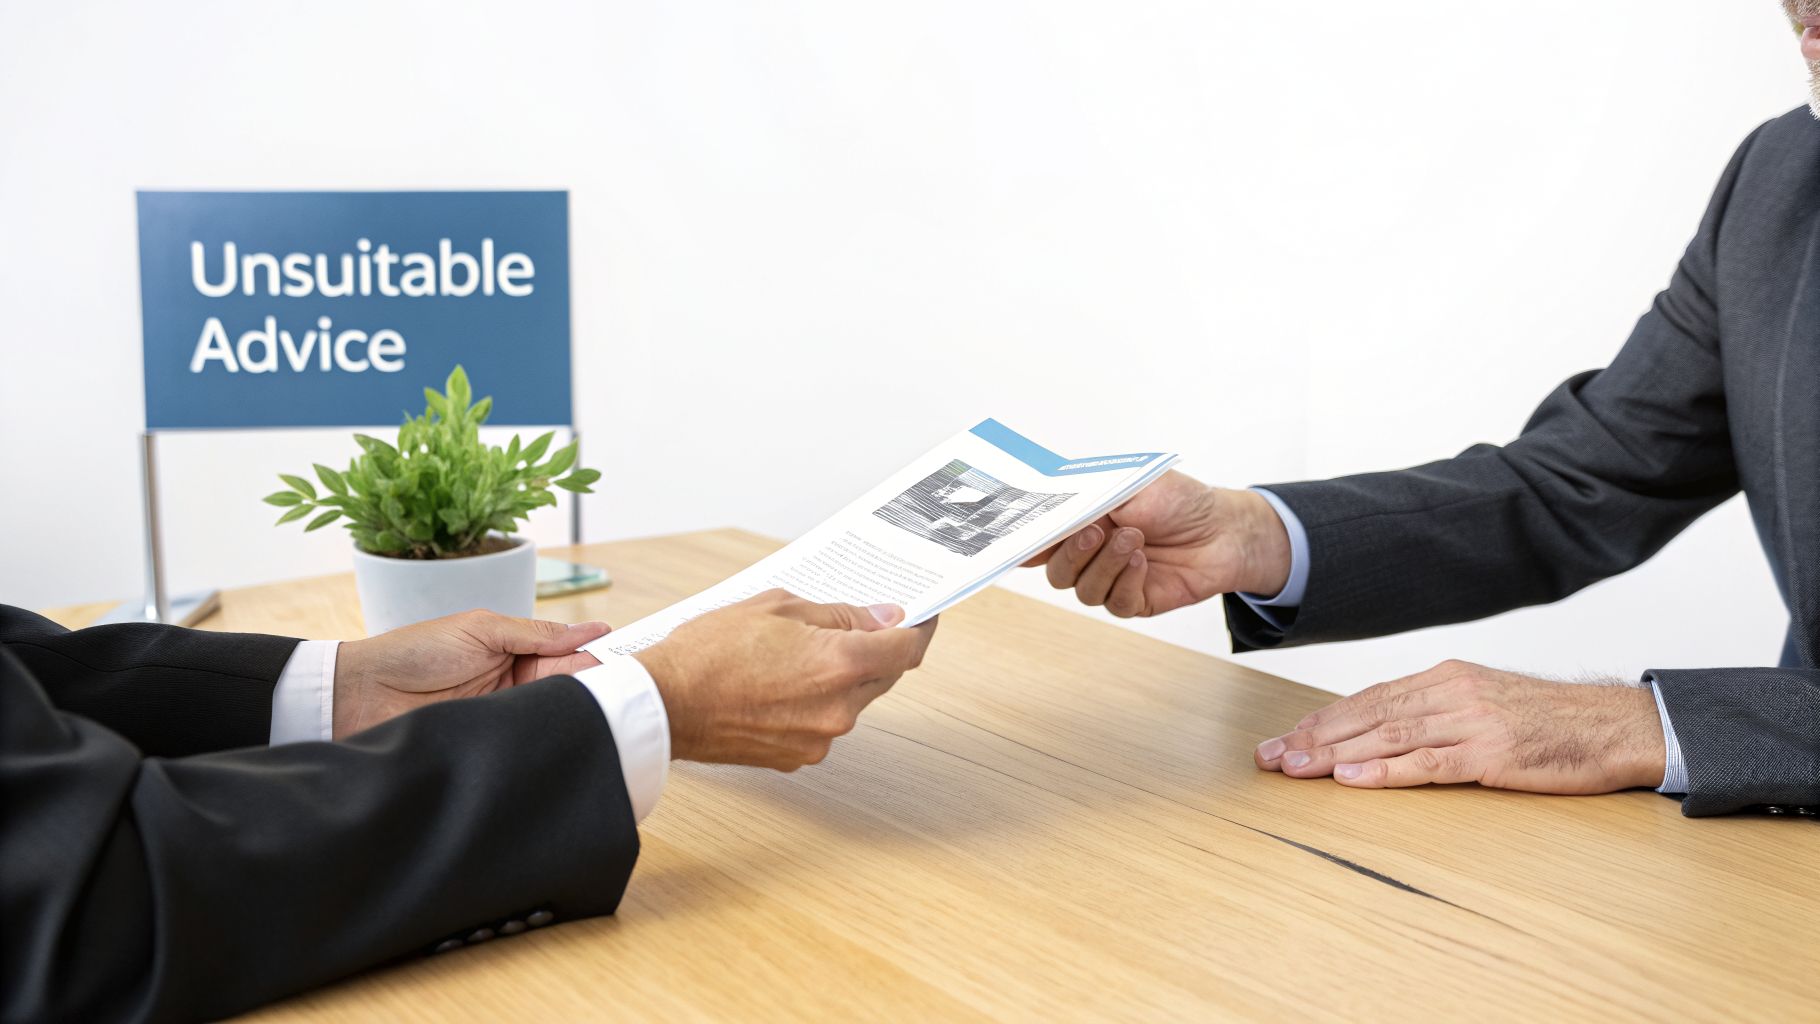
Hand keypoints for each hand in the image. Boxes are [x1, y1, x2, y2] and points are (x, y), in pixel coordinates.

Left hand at [334, 610, 610, 737]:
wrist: (358, 696)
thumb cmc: (414, 653)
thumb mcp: (480, 629)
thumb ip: (536, 633)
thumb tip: (592, 628)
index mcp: (516, 649)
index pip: (571, 653)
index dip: (599, 657)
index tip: (629, 662)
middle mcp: (515, 683)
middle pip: (569, 687)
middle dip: (594, 688)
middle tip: (623, 693)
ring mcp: (504, 715)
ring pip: (551, 715)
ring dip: (570, 714)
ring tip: (600, 716)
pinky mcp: (490, 745)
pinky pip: (525, 742)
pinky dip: (543, 739)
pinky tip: (565, 739)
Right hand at [633, 588, 937, 769]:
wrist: (665, 705)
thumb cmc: (711, 651)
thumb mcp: (779, 607)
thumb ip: (838, 614)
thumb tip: (880, 619)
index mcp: (842, 663)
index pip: (908, 648)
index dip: (920, 628)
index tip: (921, 616)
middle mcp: (840, 708)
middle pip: (883, 676)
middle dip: (876, 650)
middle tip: (856, 624)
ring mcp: (820, 738)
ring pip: (853, 701)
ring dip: (841, 677)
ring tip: (799, 654)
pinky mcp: (798, 757)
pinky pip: (824, 724)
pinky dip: (816, 703)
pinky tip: (783, 684)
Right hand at [1024, 470, 1292, 617]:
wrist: (1224, 527)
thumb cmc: (1178, 501)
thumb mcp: (1128, 486)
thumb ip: (1088, 501)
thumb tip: (1052, 515)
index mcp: (1081, 524)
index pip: (1040, 540)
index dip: (1025, 544)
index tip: (1020, 540)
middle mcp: (1091, 555)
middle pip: (1055, 572)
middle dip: (1072, 553)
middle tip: (1097, 531)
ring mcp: (1112, 580)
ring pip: (1083, 590)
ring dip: (1106, 563)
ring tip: (1134, 538)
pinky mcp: (1134, 601)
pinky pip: (1115, 603)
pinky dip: (1127, 581)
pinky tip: (1144, 562)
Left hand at [1254, 660, 1666, 793]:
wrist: (1616, 724)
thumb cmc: (1552, 720)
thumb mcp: (1488, 701)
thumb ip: (1439, 710)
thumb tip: (1389, 728)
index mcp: (1446, 678)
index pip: (1369, 698)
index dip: (1323, 719)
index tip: (1285, 738)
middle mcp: (1450, 692)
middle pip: (1366, 714)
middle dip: (1312, 736)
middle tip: (1268, 757)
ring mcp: (1470, 722)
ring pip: (1386, 736)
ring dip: (1333, 754)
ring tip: (1292, 768)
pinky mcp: (1491, 754)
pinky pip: (1427, 763)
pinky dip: (1384, 772)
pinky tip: (1350, 780)